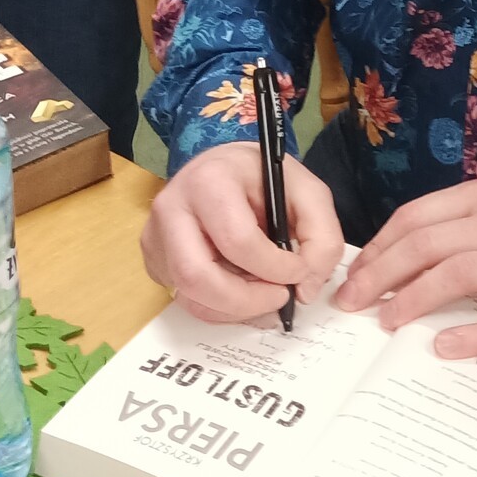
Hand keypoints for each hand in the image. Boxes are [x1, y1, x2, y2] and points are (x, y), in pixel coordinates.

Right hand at [141, 143, 343, 327]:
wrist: (224, 168)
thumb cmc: (262, 178)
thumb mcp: (307, 191)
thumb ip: (321, 237)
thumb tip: (305, 290)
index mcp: (209, 181)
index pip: (237, 241)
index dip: (274, 268)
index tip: (299, 271)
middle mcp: (172, 208)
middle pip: (198, 277)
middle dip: (246, 301)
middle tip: (279, 297)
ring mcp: (156, 236)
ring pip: (190, 297)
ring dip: (235, 308)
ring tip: (263, 291)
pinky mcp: (154, 259)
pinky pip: (186, 300)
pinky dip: (220, 306)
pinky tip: (241, 286)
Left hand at [333, 182, 476, 360]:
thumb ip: (460, 225)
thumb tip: (397, 256)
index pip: (419, 216)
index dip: (380, 245)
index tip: (355, 272)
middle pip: (429, 244)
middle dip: (382, 273)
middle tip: (353, 301)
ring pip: (461, 273)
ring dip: (415, 298)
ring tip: (387, 322)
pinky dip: (473, 336)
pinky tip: (443, 348)